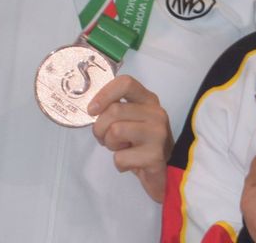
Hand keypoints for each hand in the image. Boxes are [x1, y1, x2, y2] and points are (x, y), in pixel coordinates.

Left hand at [87, 74, 171, 202]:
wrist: (163, 173)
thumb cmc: (141, 144)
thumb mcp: (131, 120)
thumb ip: (116, 110)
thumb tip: (92, 108)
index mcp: (148, 100)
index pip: (125, 83)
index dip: (104, 94)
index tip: (92, 110)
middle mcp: (156, 113)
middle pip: (114, 110)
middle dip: (100, 128)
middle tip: (105, 138)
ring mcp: (158, 134)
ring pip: (115, 131)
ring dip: (110, 144)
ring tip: (121, 149)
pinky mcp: (155, 156)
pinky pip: (120, 157)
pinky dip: (119, 164)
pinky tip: (131, 163)